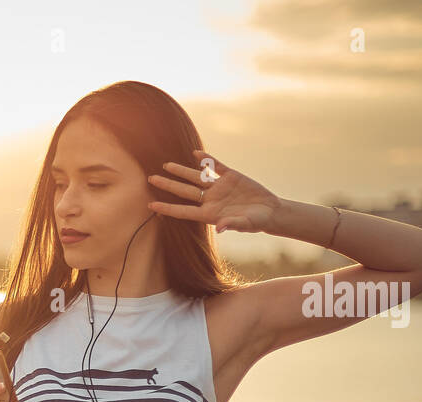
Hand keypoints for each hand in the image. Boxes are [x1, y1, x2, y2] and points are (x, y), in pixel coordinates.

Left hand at [147, 149, 280, 234]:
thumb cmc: (257, 222)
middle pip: (184, 191)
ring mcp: (219, 188)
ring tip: (166, 165)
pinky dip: (207, 160)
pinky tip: (196, 154)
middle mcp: (211, 200)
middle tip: (150, 179)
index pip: (183, 211)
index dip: (167, 208)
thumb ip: (232, 225)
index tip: (150, 205)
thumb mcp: (245, 225)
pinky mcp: (231, 177)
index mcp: (210, 214)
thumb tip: (221, 228)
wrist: (271, 211)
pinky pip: (216, 166)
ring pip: (196, 177)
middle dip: (168, 185)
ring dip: (181, 171)